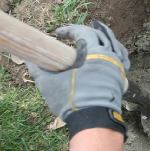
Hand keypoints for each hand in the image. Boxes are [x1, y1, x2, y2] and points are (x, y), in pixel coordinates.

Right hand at [26, 22, 129, 138]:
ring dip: (104, 37)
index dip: (70, 30)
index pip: (83, 32)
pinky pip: (122, 58)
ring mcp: (117, 66)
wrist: (92, 120)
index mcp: (93, 53)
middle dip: (85, 31)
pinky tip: (110, 51)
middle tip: (72, 34)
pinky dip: (116, 51)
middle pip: (100, 34)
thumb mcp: (49, 84)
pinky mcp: (121, 77)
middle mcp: (108, 56)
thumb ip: (38, 69)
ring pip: (114, 44)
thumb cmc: (71, 101)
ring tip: (96, 33)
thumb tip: (28, 58)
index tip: (58, 33)